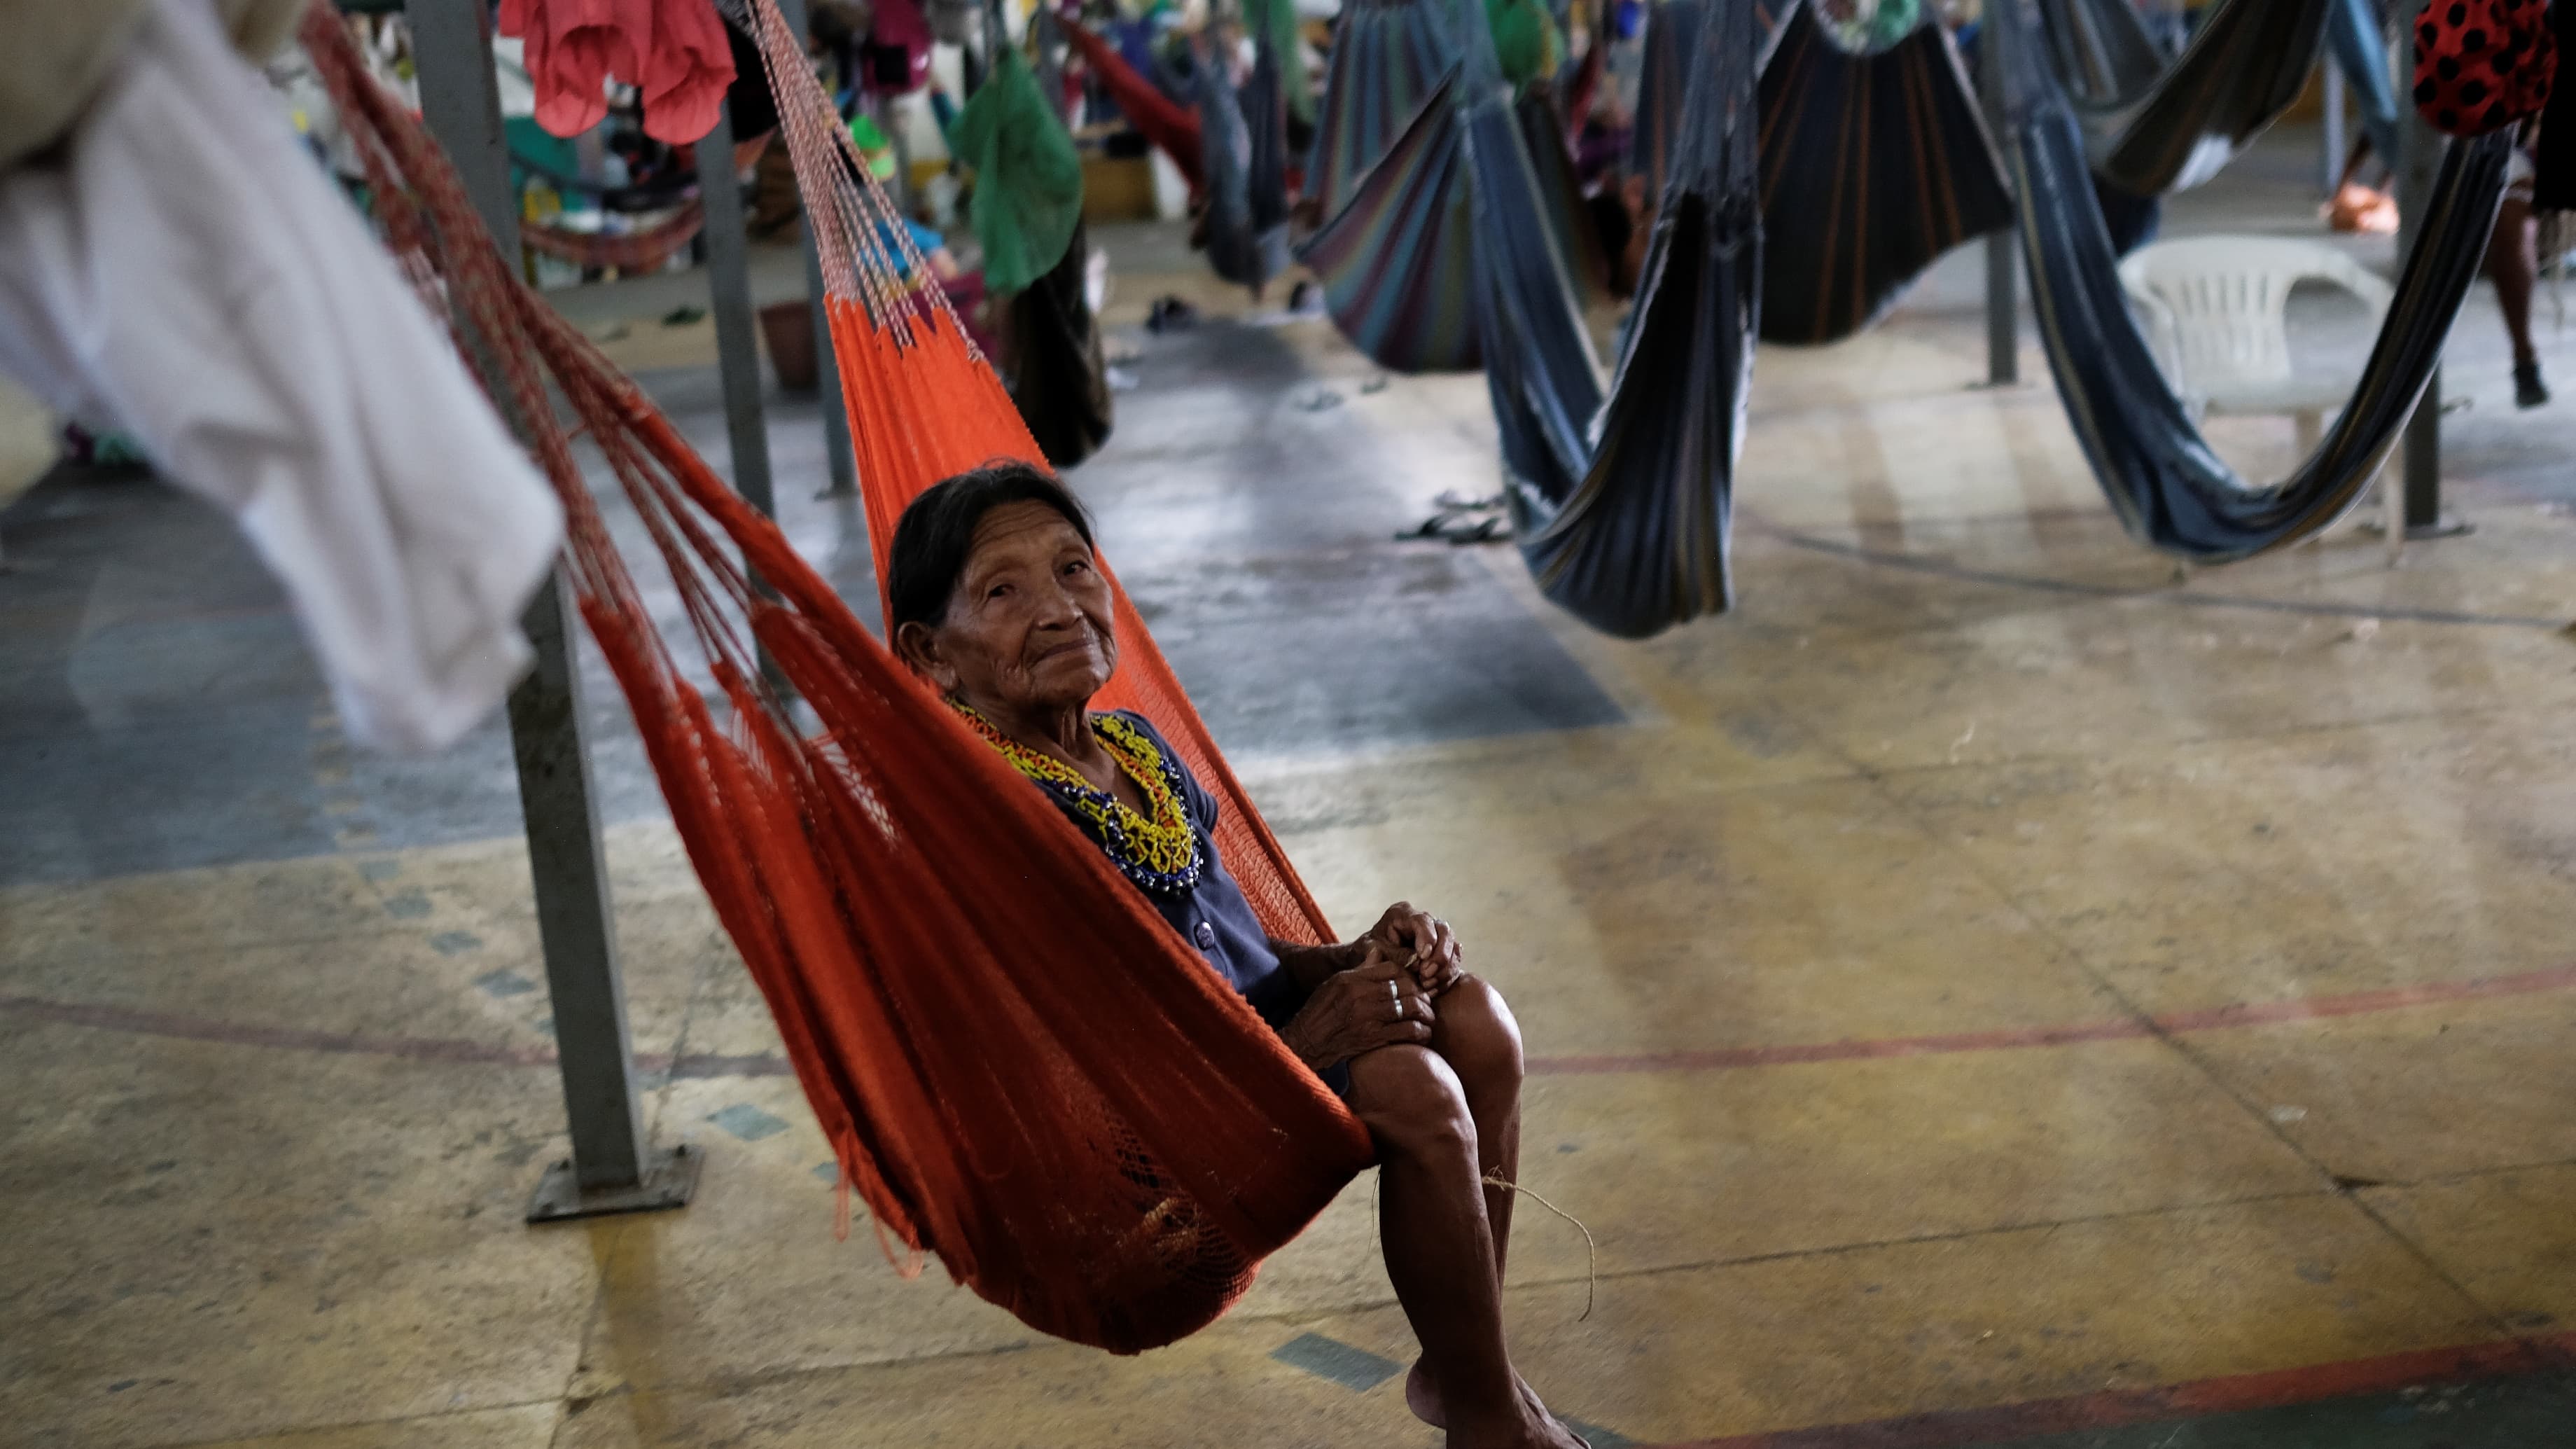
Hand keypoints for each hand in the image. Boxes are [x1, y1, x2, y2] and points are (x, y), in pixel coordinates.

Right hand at [1278, 950, 1433, 1072]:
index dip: (1409, 975)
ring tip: (1428, 1018)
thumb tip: (1379, 952)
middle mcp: (1362, 996)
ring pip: (1412, 1009)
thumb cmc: (1320, 1011)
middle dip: (1422, 994)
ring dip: (1426, 1013)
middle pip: (1407, 987)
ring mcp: (1369, 1018)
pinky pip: (1408, 1032)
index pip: (1393, 969)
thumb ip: (1361, 969)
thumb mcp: (1336, 983)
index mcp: (1353, 979)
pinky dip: (1421, 1032)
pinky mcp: (1374, 1039)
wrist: (1306, 1042)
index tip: (1415, 983)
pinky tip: (1423, 1034)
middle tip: (1427, 1001)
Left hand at [1361, 901, 1463, 995]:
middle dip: (1440, 955)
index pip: (1422, 920)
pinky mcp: (1443, 954)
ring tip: (1427, 986)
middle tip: (1427, 974)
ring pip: (1454, 949)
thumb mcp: (1373, 951)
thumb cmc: (1367, 953)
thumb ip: (1395, 955)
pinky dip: (1445, 979)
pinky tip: (1431, 991)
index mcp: (1402, 914)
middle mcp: (1423, 923)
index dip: (1427, 937)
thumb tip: (1418, 963)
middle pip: (1444, 932)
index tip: (1424, 955)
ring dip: (1444, 970)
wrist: (1368, 963)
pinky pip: (1454, 965)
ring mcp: (1436, 938)